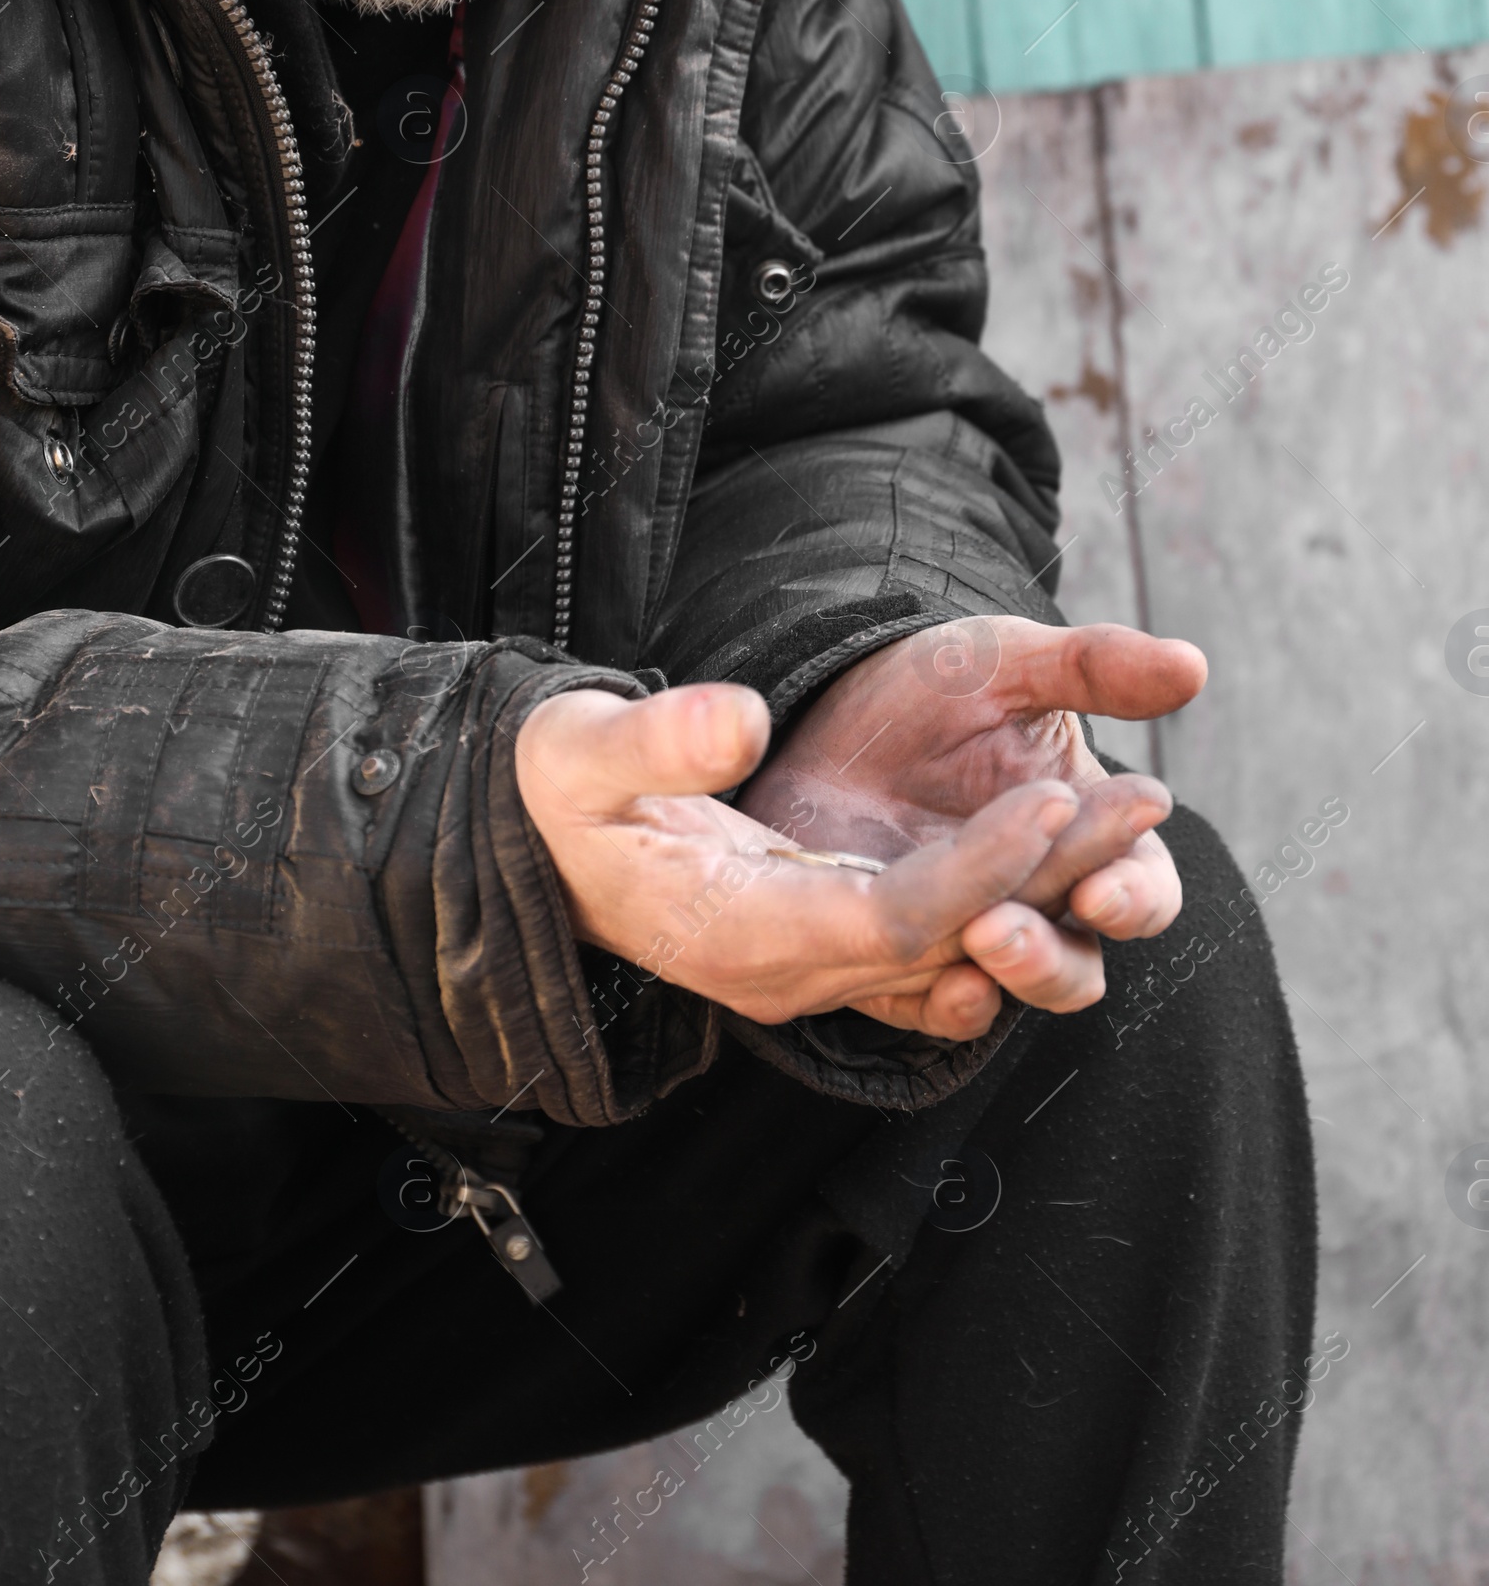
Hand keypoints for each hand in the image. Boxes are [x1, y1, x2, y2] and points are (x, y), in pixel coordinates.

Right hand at [516, 681, 1092, 1040]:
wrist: (540, 844)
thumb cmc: (558, 794)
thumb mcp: (577, 753)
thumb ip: (653, 740)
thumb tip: (740, 720)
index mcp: (738, 934)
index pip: (890, 919)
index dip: (976, 868)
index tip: (1053, 795)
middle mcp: (792, 968)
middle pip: (952, 940)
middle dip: (1051, 873)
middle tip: (1148, 794)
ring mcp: (816, 961)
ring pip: (961, 941)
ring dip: (1053, 884)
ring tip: (1139, 802)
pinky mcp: (832, 935)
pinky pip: (941, 936)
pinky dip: (1012, 896)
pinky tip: (1078, 843)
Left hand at [738, 616, 1205, 1019]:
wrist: (827, 707)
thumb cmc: (937, 685)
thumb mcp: (1006, 661)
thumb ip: (1095, 666)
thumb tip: (1193, 664)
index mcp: (1088, 834)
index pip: (1142, 888)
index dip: (1135, 899)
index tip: (1104, 886)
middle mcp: (1040, 897)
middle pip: (1079, 963)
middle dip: (1053, 956)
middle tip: (1006, 924)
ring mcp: (971, 932)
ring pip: (1016, 991)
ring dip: (1011, 977)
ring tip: (977, 934)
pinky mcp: (902, 957)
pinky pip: (930, 1009)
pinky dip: (943, 1008)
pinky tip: (943, 987)